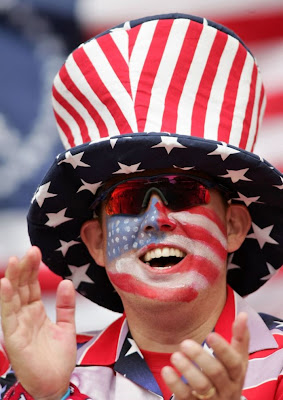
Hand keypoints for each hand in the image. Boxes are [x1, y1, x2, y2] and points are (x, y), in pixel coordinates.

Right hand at [0, 247, 76, 399]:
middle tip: (30, 251)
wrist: (56, 384)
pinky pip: (8, 314)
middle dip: (25, 268)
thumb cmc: (58, 360)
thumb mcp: (66, 326)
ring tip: (16, 260)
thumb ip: (66, 305)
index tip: (36, 252)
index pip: (32, 285)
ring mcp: (17, 325)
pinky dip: (6, 298)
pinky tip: (5, 283)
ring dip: (14, 278)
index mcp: (36, 312)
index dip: (33, 269)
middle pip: (21, 287)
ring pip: (13, 297)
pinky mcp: (13, 336)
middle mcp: (25, 316)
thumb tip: (67, 283)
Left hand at [161, 312, 248, 399]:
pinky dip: (175, 384)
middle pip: (216, 373)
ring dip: (187, 370)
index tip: (210, 335)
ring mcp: (212, 399)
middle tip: (185, 343)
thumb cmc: (229, 377)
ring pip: (202, 386)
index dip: (223, 349)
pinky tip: (167, 371)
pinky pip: (185, 397)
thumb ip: (240, 337)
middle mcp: (227, 388)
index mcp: (237, 374)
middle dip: (200, 357)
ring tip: (175, 356)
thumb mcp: (238, 360)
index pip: (233, 362)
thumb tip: (243, 314)